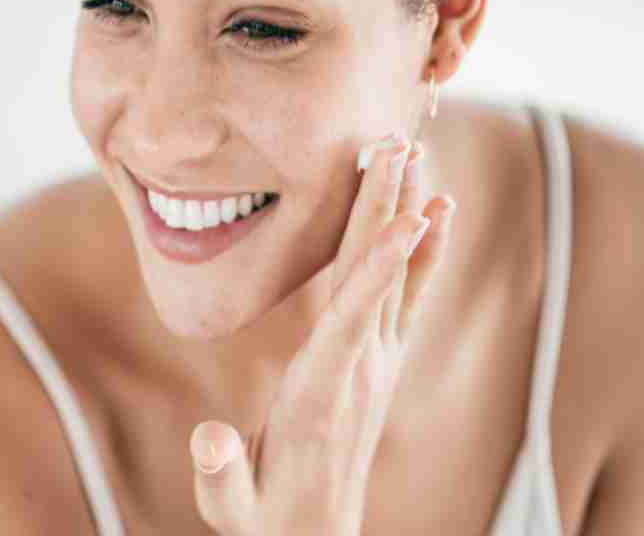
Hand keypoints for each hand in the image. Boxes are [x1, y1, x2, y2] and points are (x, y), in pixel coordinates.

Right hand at [189, 133, 456, 535]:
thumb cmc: (262, 518)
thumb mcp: (230, 507)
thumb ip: (220, 474)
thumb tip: (209, 438)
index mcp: (320, 395)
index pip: (352, 322)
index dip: (378, 271)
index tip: (404, 218)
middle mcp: (360, 371)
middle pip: (375, 278)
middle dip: (386, 210)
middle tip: (397, 146)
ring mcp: (376, 364)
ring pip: (393, 275)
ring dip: (403, 213)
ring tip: (415, 157)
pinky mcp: (379, 362)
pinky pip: (406, 296)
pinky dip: (420, 251)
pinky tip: (433, 213)